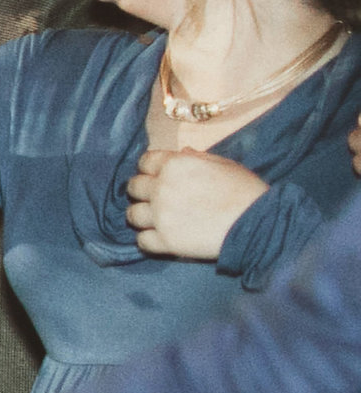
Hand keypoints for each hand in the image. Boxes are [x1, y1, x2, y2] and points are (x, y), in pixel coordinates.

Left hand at [128, 146, 268, 260]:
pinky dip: (149, 239)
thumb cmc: (246, 191)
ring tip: (158, 219)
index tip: (157, 176)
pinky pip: (142, 240)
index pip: (145, 162)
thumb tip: (181, 152)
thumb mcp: (224, 165)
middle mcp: (162, 188)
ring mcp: (161, 216)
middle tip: (157, 198)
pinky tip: (161, 237)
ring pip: (132, 215)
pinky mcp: (166, 241)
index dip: (150, 169)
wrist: (260, 223)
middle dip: (143, 191)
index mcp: (175, 165)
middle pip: (134, 187)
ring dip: (143, 216)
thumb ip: (197, 158)